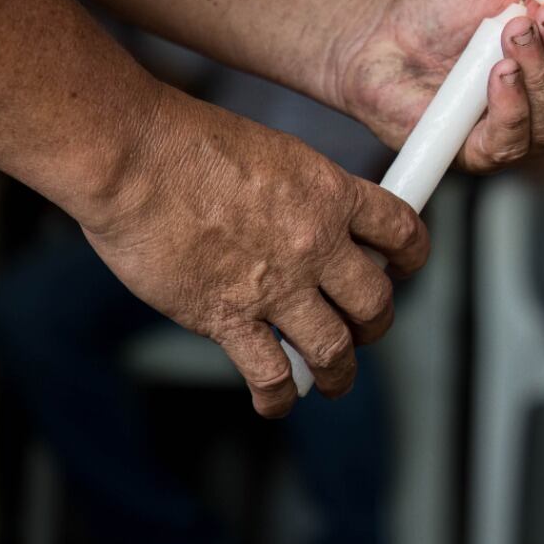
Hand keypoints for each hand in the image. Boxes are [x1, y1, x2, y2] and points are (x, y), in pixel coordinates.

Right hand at [81, 86, 428, 417]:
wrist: (134, 158)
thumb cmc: (186, 143)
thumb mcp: (273, 153)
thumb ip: (301, 193)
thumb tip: (311, 221)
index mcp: (330, 193)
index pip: (402, 232)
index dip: (409, 257)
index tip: (400, 268)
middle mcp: (315, 243)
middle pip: (376, 302)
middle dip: (374, 323)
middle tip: (362, 328)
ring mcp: (275, 286)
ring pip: (335, 349)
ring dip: (338, 372)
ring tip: (332, 380)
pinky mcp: (229, 318)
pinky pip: (271, 374)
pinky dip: (277, 397)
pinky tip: (274, 401)